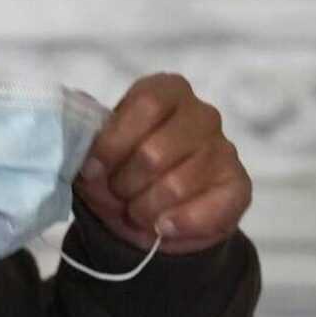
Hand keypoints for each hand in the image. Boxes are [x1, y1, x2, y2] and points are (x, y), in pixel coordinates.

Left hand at [74, 73, 251, 254]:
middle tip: (115, 194)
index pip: (147, 104)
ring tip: (135, 211)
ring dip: (145, 208)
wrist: (149, 211)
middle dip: (125, 183)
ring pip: (177, 185)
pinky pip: (211, 209)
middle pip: (156, 150)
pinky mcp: (238, 186)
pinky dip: (177, 224)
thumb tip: (77, 138)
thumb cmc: (119, 168)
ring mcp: (224, 148)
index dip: (114, 142)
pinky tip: (162, 226)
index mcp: (166, 90)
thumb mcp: (96, 151)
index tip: (92, 169)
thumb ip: (85, 139)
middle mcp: (202, 113)